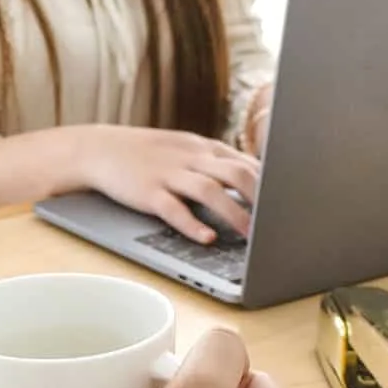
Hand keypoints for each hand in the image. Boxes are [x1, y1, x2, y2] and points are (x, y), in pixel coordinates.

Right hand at [79, 125, 260, 242]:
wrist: (99, 149)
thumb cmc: (148, 154)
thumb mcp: (186, 150)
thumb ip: (217, 163)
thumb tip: (255, 180)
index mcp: (204, 148)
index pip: (247, 162)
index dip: (271, 184)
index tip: (288, 203)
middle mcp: (191, 158)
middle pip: (236, 173)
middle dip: (261, 199)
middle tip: (277, 222)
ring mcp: (169, 174)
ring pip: (209, 192)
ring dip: (234, 214)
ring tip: (251, 236)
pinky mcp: (148, 193)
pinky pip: (174, 209)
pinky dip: (192, 225)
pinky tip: (207, 238)